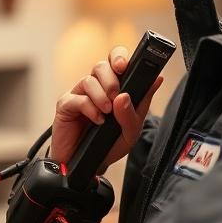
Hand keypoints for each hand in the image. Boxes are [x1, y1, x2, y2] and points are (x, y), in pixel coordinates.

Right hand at [51, 46, 162, 169]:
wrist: (89, 166)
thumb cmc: (110, 144)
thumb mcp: (132, 129)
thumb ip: (141, 105)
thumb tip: (155, 80)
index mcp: (113, 87)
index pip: (115, 60)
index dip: (119, 57)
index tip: (124, 66)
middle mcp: (96, 87)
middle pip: (100, 66)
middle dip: (111, 79)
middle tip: (117, 95)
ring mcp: (79, 95)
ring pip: (88, 80)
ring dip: (101, 95)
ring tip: (107, 112)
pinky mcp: (66, 105)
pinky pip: (77, 98)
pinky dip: (89, 108)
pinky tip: (97, 121)